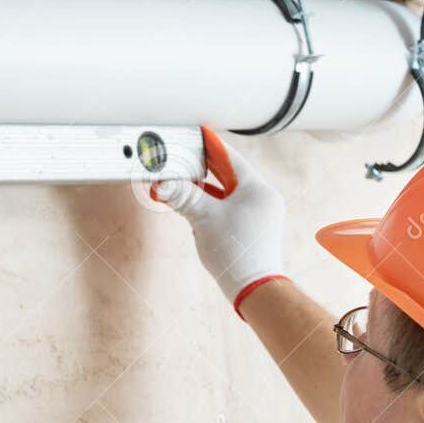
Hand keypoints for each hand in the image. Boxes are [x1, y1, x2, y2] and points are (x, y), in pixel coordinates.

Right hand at [155, 125, 288, 313]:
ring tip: (182, 181)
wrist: (254, 288)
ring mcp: (258, 214)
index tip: (198, 134)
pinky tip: (193, 206)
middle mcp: (262, 198)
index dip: (210, 147)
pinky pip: (229, 208)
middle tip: (184, 156)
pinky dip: (211, 205)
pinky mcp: (252, 228)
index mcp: (257, 189)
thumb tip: (162, 183)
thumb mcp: (203, 219)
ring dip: (204, 189)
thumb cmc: (236, 253)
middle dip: (203, 169)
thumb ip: (183, 196)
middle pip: (228, 175)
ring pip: (227, 193)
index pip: (230, 158)